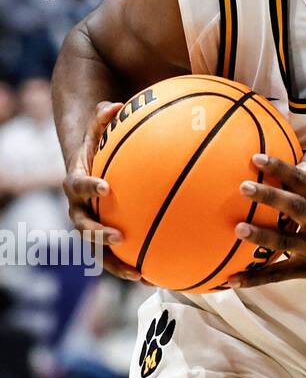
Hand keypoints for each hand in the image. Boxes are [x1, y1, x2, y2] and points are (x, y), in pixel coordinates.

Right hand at [62, 100, 145, 281]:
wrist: (86, 170)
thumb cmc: (98, 148)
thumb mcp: (99, 132)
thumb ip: (104, 120)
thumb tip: (115, 103)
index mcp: (76, 182)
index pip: (77, 184)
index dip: (88, 186)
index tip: (105, 188)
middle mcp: (78, 208)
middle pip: (82, 226)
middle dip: (97, 234)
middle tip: (117, 237)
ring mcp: (90, 225)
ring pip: (97, 250)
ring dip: (115, 263)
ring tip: (138, 273)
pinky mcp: (103, 237)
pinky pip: (115, 255)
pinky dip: (131, 265)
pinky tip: (156, 275)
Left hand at [225, 152, 305, 287]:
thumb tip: (296, 154)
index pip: (303, 180)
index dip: (280, 168)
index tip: (255, 158)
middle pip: (296, 207)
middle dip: (270, 196)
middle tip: (243, 187)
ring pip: (287, 241)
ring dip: (262, 236)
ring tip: (238, 228)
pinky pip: (280, 274)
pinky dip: (257, 278)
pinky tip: (232, 279)